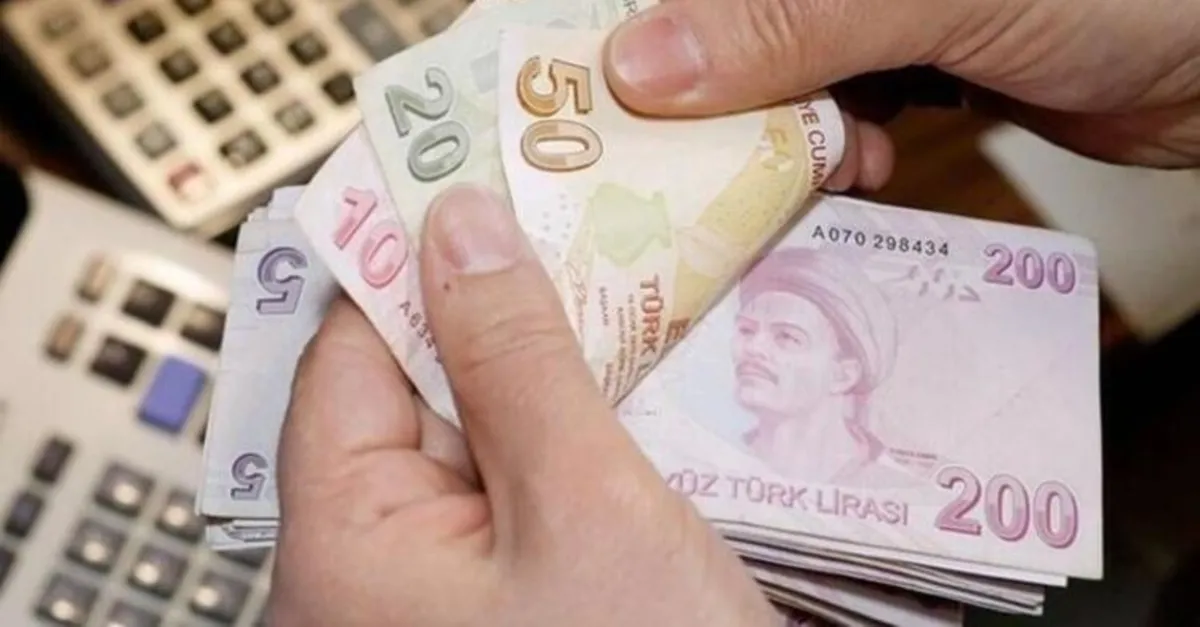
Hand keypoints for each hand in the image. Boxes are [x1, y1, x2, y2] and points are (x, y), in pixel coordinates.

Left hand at [267, 184, 779, 626]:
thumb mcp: (585, 508)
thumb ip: (515, 360)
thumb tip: (461, 228)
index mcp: (343, 545)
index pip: (347, 353)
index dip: (411, 258)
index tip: (480, 186)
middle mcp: (366, 573)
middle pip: (412, 393)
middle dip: (500, 319)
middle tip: (584, 242)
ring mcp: (433, 595)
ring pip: (476, 442)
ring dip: (550, 382)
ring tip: (627, 315)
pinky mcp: (499, 604)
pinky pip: (516, 496)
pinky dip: (571, 444)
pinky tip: (633, 406)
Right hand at [601, 0, 1199, 189]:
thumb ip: (790, 19)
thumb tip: (636, 67)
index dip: (633, 28)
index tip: (588, 94)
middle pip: (720, 26)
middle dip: (702, 92)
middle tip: (681, 160)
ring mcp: (867, 9)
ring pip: (768, 72)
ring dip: (771, 134)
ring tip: (806, 166)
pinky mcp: (904, 55)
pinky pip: (827, 105)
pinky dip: (828, 148)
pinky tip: (858, 167)